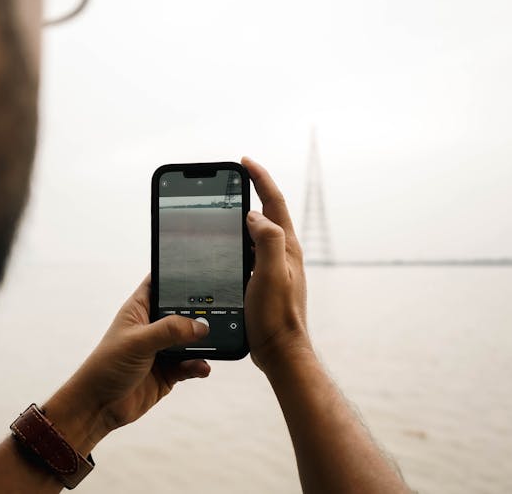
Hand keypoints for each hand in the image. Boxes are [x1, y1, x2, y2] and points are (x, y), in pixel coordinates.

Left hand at [45, 276, 210, 453]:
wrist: (99, 406)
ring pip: (190, 340)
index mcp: (139, 310)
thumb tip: (199, 326)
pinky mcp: (169, 371)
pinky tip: (202, 367)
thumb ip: (168, 331)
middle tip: (215, 314)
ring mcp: (162, 350)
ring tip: (212, 343)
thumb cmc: (106, 367)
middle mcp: (153, 327)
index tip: (200, 273)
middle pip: (182, 312)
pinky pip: (191, 364)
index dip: (176, 276)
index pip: (160, 284)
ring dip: (202, 342)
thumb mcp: (137, 342)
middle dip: (198, 313)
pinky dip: (199, 365)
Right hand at [241, 157, 311, 370]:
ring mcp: (275, 266)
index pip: (274, 201)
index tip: (244, 162)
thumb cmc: (276, 316)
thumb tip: (254, 215)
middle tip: (233, 180)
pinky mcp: (265, 280)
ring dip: (244, 215)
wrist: (280, 350)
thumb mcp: (272, 274)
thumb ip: (266, 241)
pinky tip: (225, 247)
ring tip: (225, 207)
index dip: (259, 178)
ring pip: (258, 232)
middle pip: (267, 212)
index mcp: (286, 246)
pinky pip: (251, 251)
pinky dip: (239, 240)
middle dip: (252, 191)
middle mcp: (283, 253)